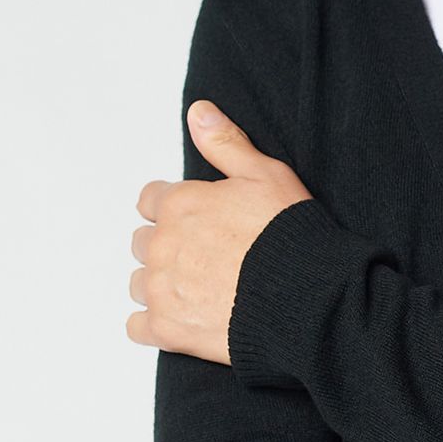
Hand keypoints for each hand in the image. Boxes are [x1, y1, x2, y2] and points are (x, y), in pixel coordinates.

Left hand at [126, 100, 314, 363]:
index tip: (200, 221)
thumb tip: (197, 111)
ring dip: (161, 285)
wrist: (305, 298)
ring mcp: (162, 289)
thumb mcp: (267, 175)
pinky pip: (137, 327)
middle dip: (168, 247)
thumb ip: (226, 143)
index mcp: (179, 205)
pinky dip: (153, 325)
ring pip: (140, 283)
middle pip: (144, 243)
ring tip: (199, 291)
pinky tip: (182, 319)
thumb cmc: (291, 237)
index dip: (175, 209)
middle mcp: (162, 245)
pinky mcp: (168, 330)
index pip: (152, 200)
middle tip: (206, 258)